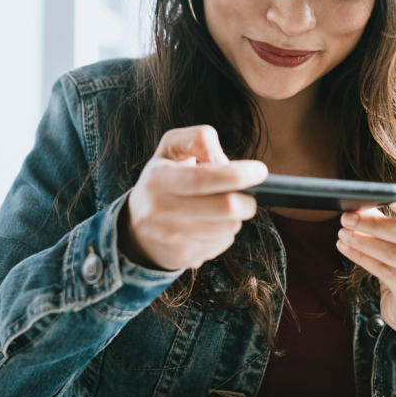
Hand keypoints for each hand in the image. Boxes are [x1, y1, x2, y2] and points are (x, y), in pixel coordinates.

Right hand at [121, 125, 267, 271]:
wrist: (135, 228)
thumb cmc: (163, 179)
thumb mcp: (171, 148)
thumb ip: (199, 140)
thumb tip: (225, 163)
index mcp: (158, 179)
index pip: (203, 178)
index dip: (237, 175)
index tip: (260, 171)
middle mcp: (161, 210)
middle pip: (225, 209)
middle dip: (247, 200)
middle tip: (248, 195)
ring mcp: (171, 238)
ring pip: (228, 228)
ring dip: (235, 217)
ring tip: (222, 208)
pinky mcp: (183, 257)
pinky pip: (222, 244)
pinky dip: (225, 232)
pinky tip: (211, 224)